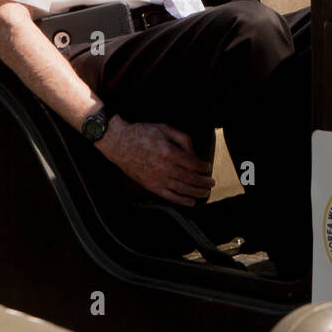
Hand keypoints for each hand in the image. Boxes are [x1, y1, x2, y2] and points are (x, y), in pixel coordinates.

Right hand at [95, 116, 214, 205]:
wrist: (119, 143)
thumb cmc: (142, 133)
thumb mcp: (165, 128)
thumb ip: (183, 139)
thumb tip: (194, 154)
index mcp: (169, 152)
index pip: (192, 163)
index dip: (203, 167)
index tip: (208, 167)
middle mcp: (164, 167)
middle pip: (189, 178)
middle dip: (203, 182)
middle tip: (211, 183)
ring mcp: (157, 178)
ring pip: (182, 189)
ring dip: (196, 192)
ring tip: (205, 193)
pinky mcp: (150, 186)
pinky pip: (169, 196)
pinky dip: (181, 201)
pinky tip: (190, 202)